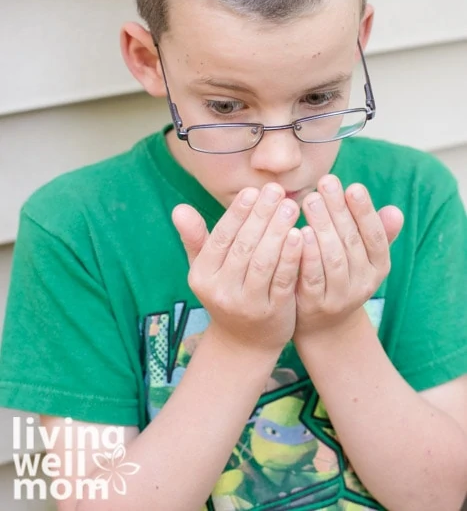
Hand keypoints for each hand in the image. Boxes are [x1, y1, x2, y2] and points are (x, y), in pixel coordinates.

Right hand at [172, 184, 301, 354]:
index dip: (237, 212)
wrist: (244, 343)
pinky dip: (292, 257)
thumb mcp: (206, 268)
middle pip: (244, 247)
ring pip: (263, 262)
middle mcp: (221, 291)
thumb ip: (195, 237)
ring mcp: (247, 305)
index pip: (221, 237)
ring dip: (278, 231)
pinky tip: (301, 235)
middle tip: (277, 191)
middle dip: (261, 215)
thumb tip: (179, 209)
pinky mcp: (273, 313)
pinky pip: (283, 280)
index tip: (253, 190)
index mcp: (202, 276)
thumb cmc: (226, 291)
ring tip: (291, 206)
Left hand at [294, 174, 403, 339]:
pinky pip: (312, 277)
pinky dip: (307, 254)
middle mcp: (364, 283)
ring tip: (311, 200)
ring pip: (333, 258)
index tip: (353, 186)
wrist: (324, 324)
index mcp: (379, 266)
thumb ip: (377, 233)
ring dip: (323, 227)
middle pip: (352, 242)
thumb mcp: (362, 256)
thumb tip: (395, 211)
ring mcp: (340, 296)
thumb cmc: (342, 274)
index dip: (365, 211)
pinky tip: (298, 232)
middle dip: (338, 209)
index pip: (375, 236)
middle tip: (325, 182)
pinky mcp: (315, 305)